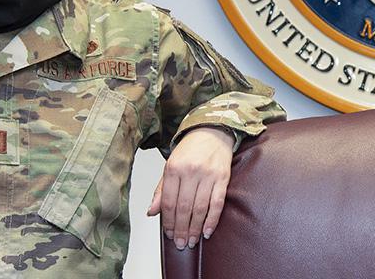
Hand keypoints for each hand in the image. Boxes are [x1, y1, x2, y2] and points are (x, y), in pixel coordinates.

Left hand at [147, 126, 234, 249]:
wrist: (212, 132)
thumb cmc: (190, 151)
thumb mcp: (170, 166)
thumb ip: (161, 190)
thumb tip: (151, 212)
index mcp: (173, 168)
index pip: (169, 201)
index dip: (168, 221)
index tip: (168, 234)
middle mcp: (190, 171)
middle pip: (184, 207)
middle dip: (181, 229)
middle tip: (180, 243)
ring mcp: (208, 175)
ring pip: (200, 208)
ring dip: (195, 228)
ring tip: (191, 241)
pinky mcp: (223, 178)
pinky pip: (217, 203)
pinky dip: (212, 220)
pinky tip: (207, 231)